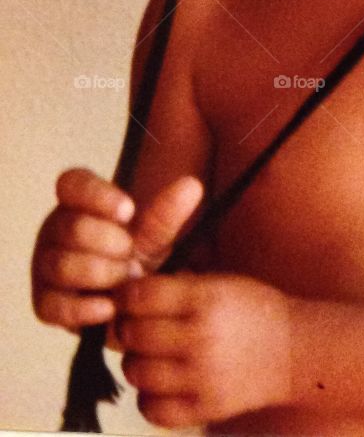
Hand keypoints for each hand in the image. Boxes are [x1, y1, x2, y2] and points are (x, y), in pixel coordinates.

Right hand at [31, 166, 203, 348]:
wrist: (130, 301)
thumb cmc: (137, 256)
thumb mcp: (154, 235)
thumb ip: (165, 213)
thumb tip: (192, 186)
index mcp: (78, 203)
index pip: (72, 183)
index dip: (97, 195)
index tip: (129, 210)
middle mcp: (56, 230)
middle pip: (71, 228)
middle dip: (108, 242)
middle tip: (132, 252)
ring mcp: (45, 266)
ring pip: (61, 265)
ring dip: (100, 273)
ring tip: (126, 278)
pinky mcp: (44, 302)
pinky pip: (52, 305)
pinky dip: (82, 308)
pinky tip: (109, 307)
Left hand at [114, 271, 292, 426]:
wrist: (295, 350)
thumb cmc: (254, 309)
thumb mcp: (222, 284)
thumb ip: (178, 288)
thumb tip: (128, 294)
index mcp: (206, 299)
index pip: (141, 296)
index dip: (125, 296)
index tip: (126, 298)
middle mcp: (201, 338)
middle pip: (133, 335)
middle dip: (127, 328)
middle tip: (136, 327)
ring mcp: (201, 378)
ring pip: (136, 372)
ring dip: (136, 362)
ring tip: (150, 355)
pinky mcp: (204, 409)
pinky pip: (152, 409)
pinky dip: (148, 397)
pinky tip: (161, 384)